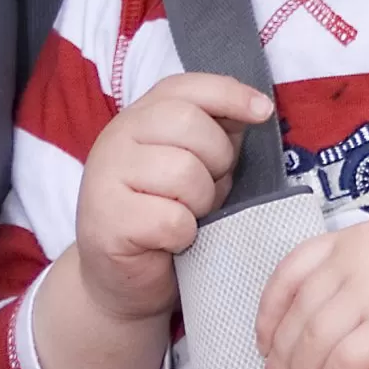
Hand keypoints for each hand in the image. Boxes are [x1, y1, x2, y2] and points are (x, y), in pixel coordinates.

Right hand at [75, 72, 273, 324]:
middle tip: (208, 191)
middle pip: (189, 125)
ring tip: (188, 217)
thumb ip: (216, 136)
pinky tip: (171, 242)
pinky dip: (184, 236)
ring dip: (201, 203)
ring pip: (183, 173)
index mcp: (139, 118)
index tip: (263, 111)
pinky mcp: (108, 220)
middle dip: (217, 161)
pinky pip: (172, 219)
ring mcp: (105, 177)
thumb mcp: (196, 168)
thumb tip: (256, 109)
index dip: (229, 93)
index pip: (185, 87)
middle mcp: (116, 138)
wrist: (122, 280)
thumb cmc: (166, 219)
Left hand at [255, 221, 368, 368]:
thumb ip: (365, 274)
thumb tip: (332, 320)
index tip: (265, 342)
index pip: (290, 270)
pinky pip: (342, 365)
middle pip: (296, 314)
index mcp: (357, 237)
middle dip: (279, 358)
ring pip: (313, 344)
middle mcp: (358, 259)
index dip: (269, 311)